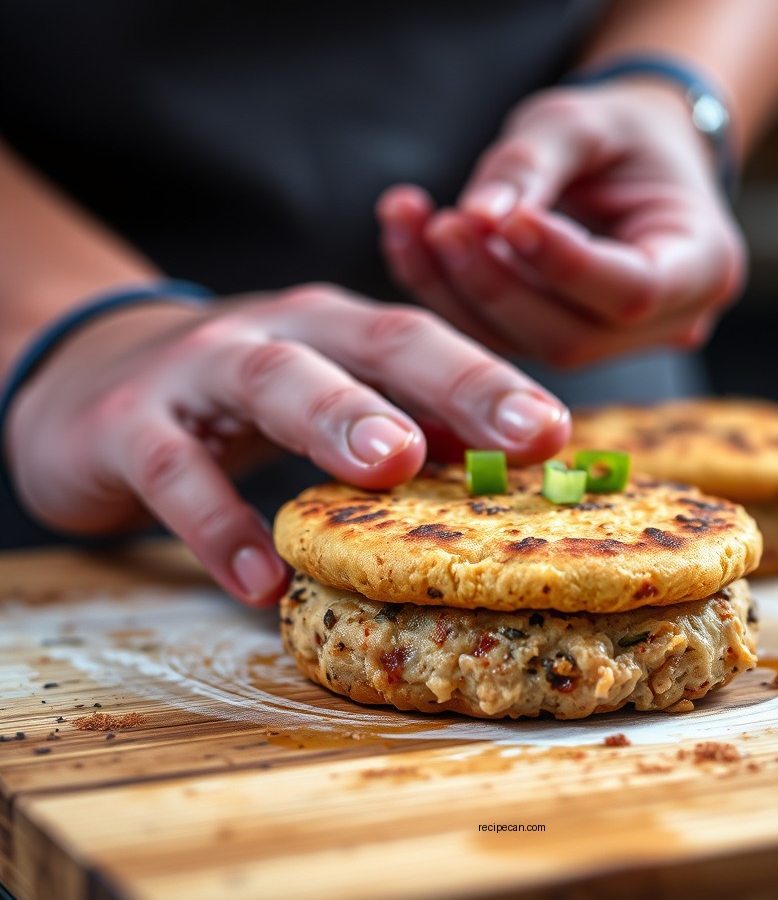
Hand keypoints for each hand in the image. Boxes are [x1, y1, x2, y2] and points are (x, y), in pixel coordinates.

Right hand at [3, 285, 568, 604]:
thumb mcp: (322, 391)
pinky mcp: (128, 425)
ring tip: (396, 465)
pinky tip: (258, 581)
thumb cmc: (235, 396)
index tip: (558, 432)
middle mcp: (279, 330)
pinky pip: (174, 472)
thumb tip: (499, 462)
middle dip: (455, 382)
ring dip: (338, 415)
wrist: (89, 382)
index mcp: (338, 326)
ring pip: (274, 377)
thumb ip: (399, 417)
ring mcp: (198, 370)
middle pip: (374, 341)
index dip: (493, 380)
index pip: (426, 340)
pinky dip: (216, 526)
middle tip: (523, 435)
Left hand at [377, 80, 746, 366]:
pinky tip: (412, 238)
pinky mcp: (559, 343)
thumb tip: (477, 216)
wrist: (630, 159)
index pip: (633, 290)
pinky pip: (496, 336)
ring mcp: (612, 344)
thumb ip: (532, 162)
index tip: (506, 215)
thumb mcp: (584, 121)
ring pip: (525, 346)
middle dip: (496, 284)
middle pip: (572, 335)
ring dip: (459, 290)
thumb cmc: (620, 134)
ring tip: (416, 223)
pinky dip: (447, 293)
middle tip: (443, 224)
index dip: (563, 263)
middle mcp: (667, 323)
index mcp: (704, 266)